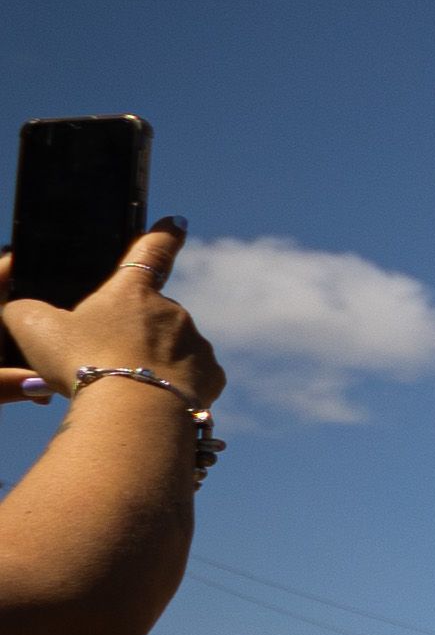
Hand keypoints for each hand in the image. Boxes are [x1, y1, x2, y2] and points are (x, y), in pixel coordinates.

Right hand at [0, 221, 225, 404]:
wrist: (133, 410)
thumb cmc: (83, 363)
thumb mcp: (35, 330)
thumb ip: (26, 311)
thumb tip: (22, 309)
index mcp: (132, 292)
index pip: (151, 251)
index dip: (163, 236)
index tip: (175, 224)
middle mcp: (172, 311)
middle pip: (151, 318)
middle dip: (133, 336)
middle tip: (106, 363)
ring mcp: (197, 343)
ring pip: (173, 350)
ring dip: (152, 363)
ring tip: (126, 387)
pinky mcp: (212, 376)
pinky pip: (193, 378)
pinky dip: (175, 387)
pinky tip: (153, 399)